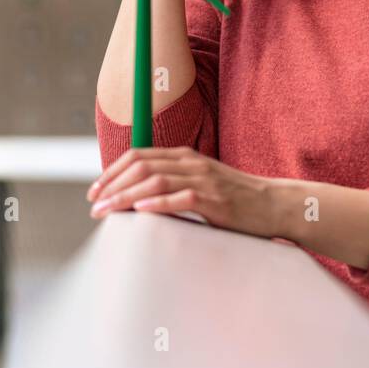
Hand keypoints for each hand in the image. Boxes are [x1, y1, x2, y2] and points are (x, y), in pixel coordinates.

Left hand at [87, 146, 283, 237]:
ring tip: (107, 211)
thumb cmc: (235, 199)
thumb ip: (174, 183)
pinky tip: (141, 211)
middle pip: (141, 166)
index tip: (95, 191)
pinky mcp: (216, 200)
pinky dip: (158, 204)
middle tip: (94, 206)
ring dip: (126, 197)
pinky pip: (182, 198)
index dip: (112, 172)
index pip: (138, 156)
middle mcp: (191, 163)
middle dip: (112, 185)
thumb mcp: (201, 182)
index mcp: (185, 157)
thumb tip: (138, 198)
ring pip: (155, 181)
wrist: (274, 204)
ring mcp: (204, 180)